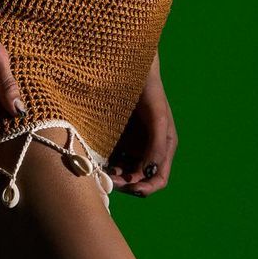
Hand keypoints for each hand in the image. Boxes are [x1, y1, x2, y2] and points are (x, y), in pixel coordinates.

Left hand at [106, 52, 176, 197]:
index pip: (157, 178)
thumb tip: (148, 172)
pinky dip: (104, 164)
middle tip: (109, 181)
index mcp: (163, 148)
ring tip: (100, 172)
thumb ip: (157, 145)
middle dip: (126, 184)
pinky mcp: (115, 140)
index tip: (133, 188)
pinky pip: (110, 159)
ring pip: (122, 172)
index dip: (147, 187)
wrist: (129, 70)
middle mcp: (147, 151)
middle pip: (138, 180)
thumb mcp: (158, 117)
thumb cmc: (149, 92)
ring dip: (113, 177)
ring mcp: (130, 146)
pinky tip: (94, 161)